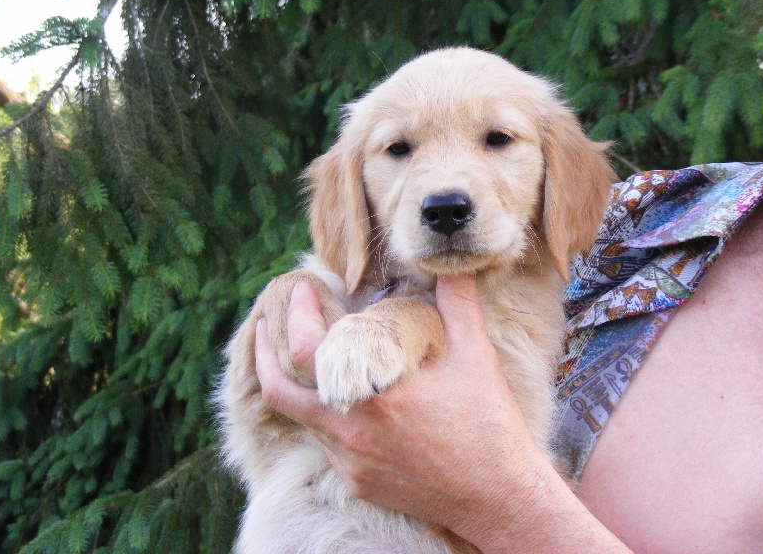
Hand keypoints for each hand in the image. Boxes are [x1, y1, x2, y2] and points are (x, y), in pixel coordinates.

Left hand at [255, 275, 628, 552]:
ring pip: (301, 417)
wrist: (498, 498)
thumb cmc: (488, 426)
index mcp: (373, 393)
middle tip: (266, 326)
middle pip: (278, 391)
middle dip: (264, 354)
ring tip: (303, 358)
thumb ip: (457, 303)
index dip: (296, 315)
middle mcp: (350, 431)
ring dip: (296, 385)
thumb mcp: (475, 356)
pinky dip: (322, 415)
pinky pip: (324, 444)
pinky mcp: (356, 482)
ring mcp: (349, 461)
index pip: (307, 349)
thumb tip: (452, 264)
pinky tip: (341, 398)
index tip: (300, 289)